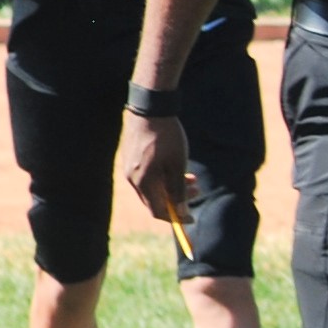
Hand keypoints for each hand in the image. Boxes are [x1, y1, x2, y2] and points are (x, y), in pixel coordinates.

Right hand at [119, 110, 191, 229]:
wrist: (151, 110)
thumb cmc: (167, 138)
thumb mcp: (177, 165)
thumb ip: (178, 190)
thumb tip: (182, 211)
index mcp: (142, 182)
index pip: (157, 211)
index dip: (176, 217)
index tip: (192, 217)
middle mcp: (132, 178)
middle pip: (155, 199)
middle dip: (177, 200)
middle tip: (197, 191)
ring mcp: (130, 168)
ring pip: (152, 187)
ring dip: (172, 187)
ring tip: (192, 178)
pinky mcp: (131, 159)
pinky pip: (147, 176)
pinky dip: (163, 178)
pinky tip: (176, 166)